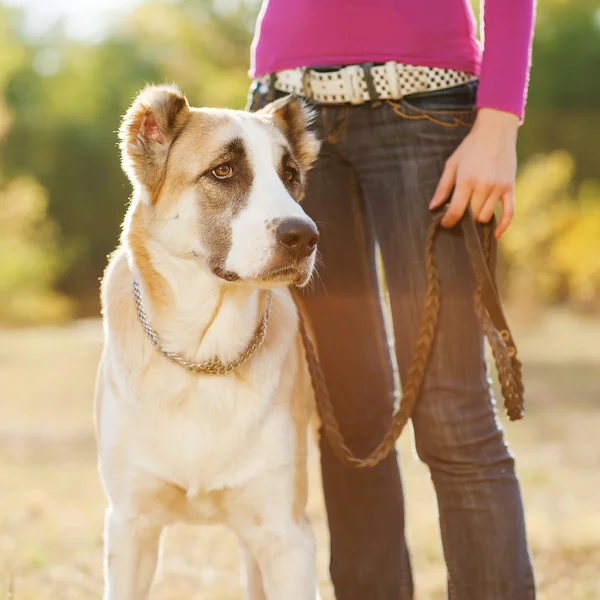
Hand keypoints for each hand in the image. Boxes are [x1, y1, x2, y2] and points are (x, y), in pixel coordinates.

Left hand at [429, 108, 519, 239]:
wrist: (496, 131)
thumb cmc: (470, 148)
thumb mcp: (452, 164)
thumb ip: (442, 187)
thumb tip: (433, 207)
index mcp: (467, 180)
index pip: (456, 210)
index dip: (448, 221)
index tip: (445, 223)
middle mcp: (484, 186)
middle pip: (472, 216)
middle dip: (464, 219)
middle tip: (460, 214)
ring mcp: (499, 188)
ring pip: (486, 217)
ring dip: (478, 218)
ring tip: (473, 212)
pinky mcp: (510, 188)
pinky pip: (509, 213)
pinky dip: (503, 226)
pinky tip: (495, 234)